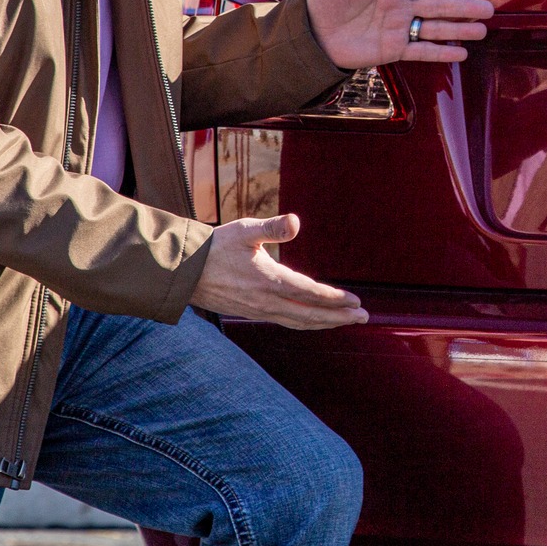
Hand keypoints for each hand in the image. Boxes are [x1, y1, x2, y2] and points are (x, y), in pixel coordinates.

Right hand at [188, 214, 366, 329]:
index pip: (310, 293)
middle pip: (310, 314)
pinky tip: (312, 320)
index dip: (335, 299)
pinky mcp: (251, 314)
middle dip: (339, 317)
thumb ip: (272, 228)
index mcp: (269, 280)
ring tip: (346, 321)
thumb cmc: (215, 246)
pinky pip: (285, 322)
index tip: (356, 301)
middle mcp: (266, 301)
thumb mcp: (244, 230)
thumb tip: (295, 222)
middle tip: (363, 317)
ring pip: (298, 322)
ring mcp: (258, 311)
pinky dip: (305, 323)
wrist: (183, 271)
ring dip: (324, 323)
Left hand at [305, 0, 494, 69]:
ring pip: (435, 28)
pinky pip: (421, 51)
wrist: (311, 34)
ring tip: (482, 31)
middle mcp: (400, 5)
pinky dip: (441, 53)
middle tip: (488, 9)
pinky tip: (460, 54)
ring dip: (459, 30)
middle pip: (438, 5)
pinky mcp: (394, 50)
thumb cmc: (323, 0)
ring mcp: (399, 28)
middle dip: (463, 7)